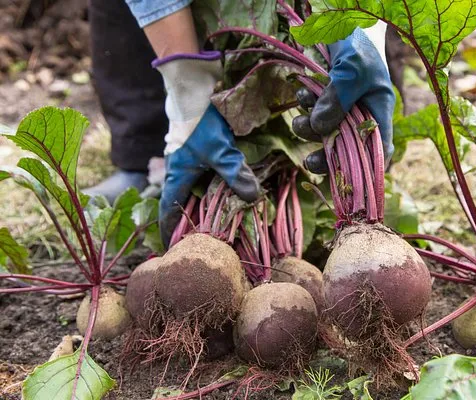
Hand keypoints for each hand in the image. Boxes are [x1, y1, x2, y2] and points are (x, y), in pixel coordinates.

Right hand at [155, 54, 259, 245]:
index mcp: (177, 176)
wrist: (192, 89)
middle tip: (205, 235)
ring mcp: (186, 159)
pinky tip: (226, 186)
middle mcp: (178, 171)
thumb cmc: (200, 123)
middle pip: (182, 202)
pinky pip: (202, 174)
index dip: (169, 229)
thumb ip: (235, 174)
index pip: (168, 210)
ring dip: (203, 201)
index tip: (172, 246)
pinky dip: (212, 184)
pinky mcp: (196, 148)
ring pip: (193, 187)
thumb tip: (252, 197)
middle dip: (191, 219)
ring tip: (220, 216)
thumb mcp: (220, 151)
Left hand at [292, 26, 394, 173]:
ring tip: (300, 116)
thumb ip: (337, 99)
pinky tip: (302, 94)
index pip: (379, 151)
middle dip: (327, 157)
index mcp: (379, 111)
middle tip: (310, 161)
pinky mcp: (325, 99)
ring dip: (309, 130)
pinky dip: (305, 111)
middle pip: (347, 150)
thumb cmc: (357, 43)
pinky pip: (313, 115)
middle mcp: (361, 114)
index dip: (368, 171)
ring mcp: (342, 108)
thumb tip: (320, 129)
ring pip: (325, 134)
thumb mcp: (351, 69)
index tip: (348, 180)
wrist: (342, 18)